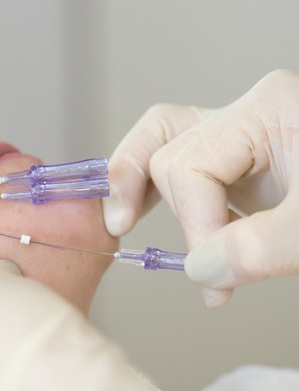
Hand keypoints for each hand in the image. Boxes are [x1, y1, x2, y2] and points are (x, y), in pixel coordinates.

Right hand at [104, 69, 298, 306]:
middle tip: (162, 250)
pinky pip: (180, 167)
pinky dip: (161, 197)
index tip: (218, 279)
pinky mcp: (239, 163)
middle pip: (168, 147)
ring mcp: (240, 136)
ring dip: (138, 185)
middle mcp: (247, 115)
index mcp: (269, 110)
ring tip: (121, 222)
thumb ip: (263, 248)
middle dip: (172, 209)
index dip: (196, 224)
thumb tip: (200, 270)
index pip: (194, 165)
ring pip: (160, 141)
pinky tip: (147, 221)